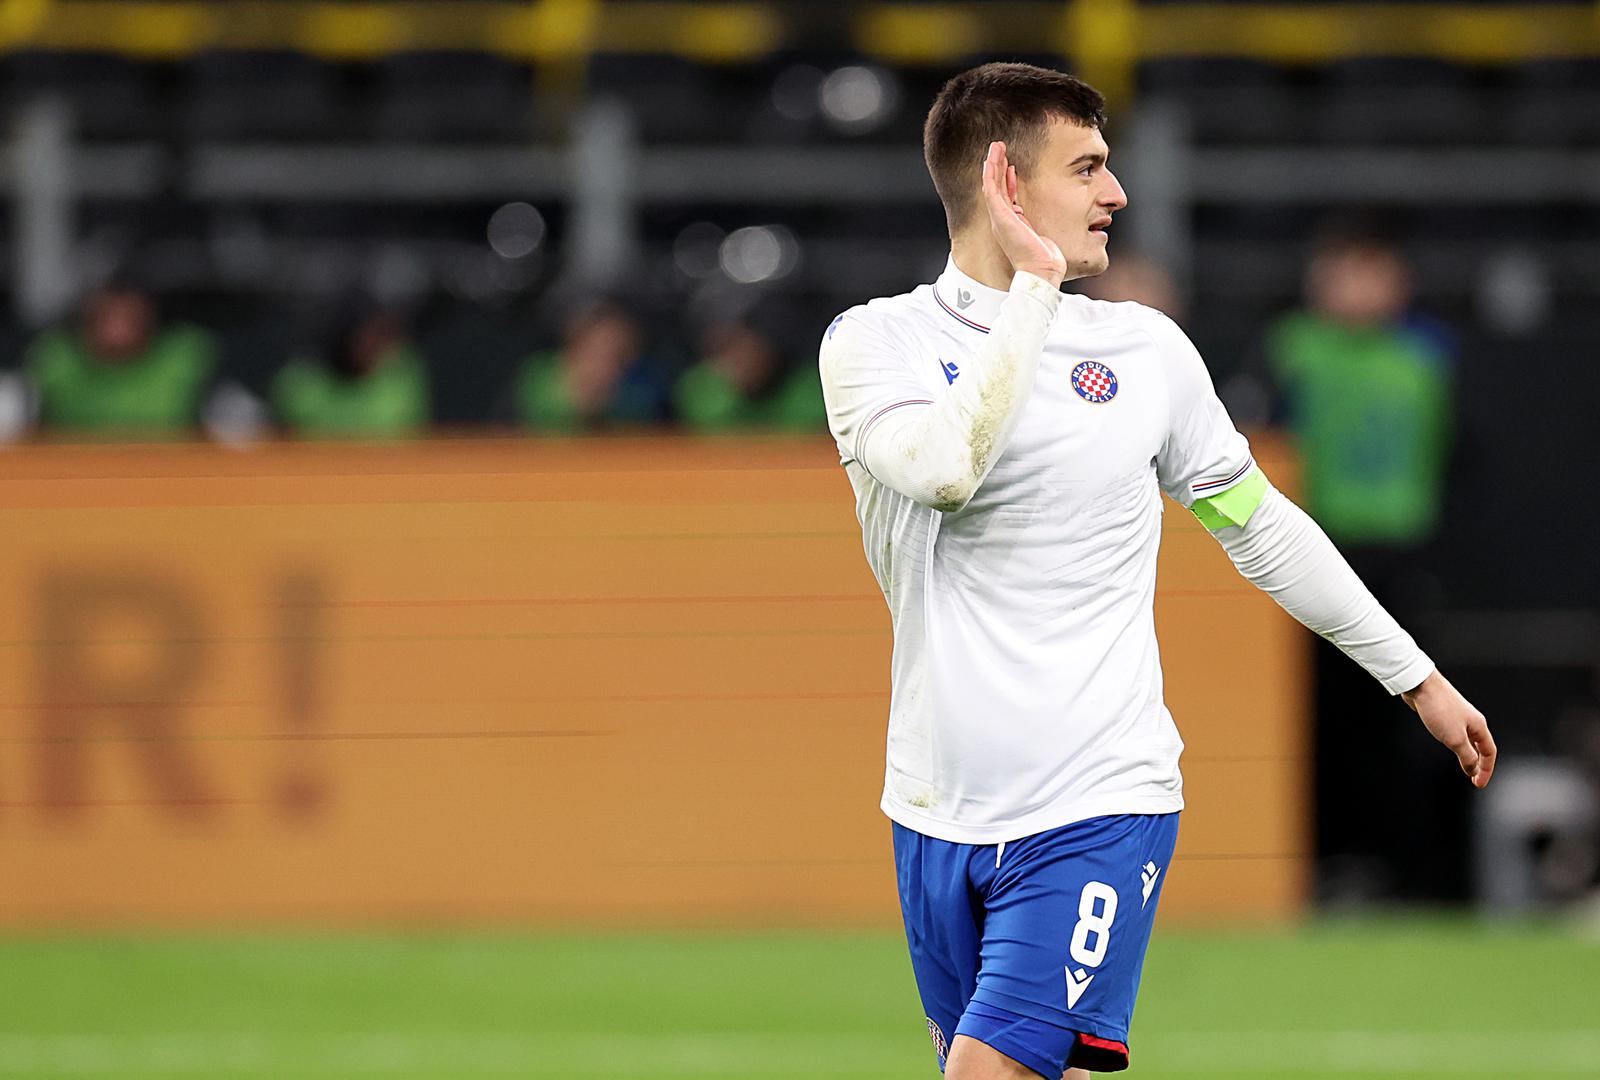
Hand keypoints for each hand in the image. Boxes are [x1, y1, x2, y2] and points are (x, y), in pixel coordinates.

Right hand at [981, 141, 1065, 286]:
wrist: (1041, 270)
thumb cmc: (1046, 259)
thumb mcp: (1045, 236)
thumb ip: (1042, 225)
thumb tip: (1053, 218)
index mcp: (1012, 225)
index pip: (1007, 198)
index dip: (1007, 181)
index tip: (1011, 167)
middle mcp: (1003, 221)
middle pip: (997, 188)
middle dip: (998, 168)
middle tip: (999, 150)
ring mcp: (1000, 218)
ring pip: (991, 185)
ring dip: (993, 164)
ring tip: (996, 146)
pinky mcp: (1000, 215)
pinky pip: (991, 189)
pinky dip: (990, 172)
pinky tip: (993, 158)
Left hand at [1401, 669, 1496, 788]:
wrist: (1420, 684)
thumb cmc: (1438, 707)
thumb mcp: (1455, 739)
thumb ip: (1466, 756)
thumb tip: (1473, 769)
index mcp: (1479, 726)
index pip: (1490, 753)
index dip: (1486, 770)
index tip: (1479, 784)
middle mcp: (1471, 720)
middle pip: (1481, 747)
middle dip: (1479, 764)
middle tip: (1474, 779)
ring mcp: (1458, 716)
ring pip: (1468, 740)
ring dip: (1468, 755)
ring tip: (1464, 767)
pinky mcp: (1445, 713)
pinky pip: (1456, 733)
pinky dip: (1457, 744)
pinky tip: (1449, 747)